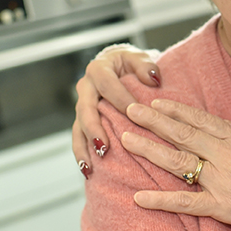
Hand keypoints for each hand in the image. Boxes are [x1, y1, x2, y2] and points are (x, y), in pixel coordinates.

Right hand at [71, 45, 159, 175]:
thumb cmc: (132, 64)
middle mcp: (86, 88)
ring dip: (83, 148)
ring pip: (78, 128)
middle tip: (104, 146)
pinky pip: (79, 138)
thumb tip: (153, 78)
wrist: (119, 68)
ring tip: (91, 167)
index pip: (107, 85)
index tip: (133, 113)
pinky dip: (82, 155)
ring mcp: (82, 106)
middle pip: (85, 109)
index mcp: (98, 69)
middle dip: (93, 129)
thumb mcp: (139, 59)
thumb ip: (146, 66)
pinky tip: (88, 171)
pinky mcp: (83, 121)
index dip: (119, 98)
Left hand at [121, 99, 230, 230]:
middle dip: (153, 121)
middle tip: (129, 111)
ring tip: (125, 140)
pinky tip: (139, 198)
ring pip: (177, 162)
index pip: (199, 119)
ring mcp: (221, 181)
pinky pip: (186, 203)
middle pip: (182, 134)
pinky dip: (161, 200)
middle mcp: (224, 155)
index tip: (155, 103)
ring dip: (149, 150)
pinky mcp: (222, 206)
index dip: (174, 110)